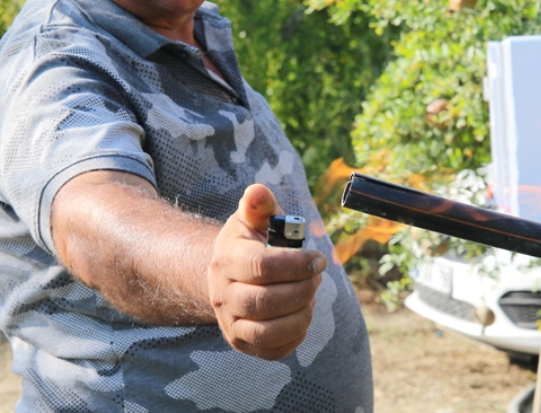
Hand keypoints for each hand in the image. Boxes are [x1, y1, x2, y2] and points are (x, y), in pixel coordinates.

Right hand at [207, 184, 327, 359]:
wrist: (227, 276)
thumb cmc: (250, 242)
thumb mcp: (253, 219)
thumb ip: (259, 204)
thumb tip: (258, 191)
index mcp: (226, 259)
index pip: (261, 266)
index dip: (297, 264)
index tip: (318, 258)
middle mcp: (222, 294)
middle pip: (266, 301)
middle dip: (302, 289)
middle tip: (317, 277)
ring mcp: (230, 322)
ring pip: (268, 331)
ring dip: (300, 314)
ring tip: (310, 297)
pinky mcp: (241, 342)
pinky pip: (272, 350)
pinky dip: (296, 335)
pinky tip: (302, 314)